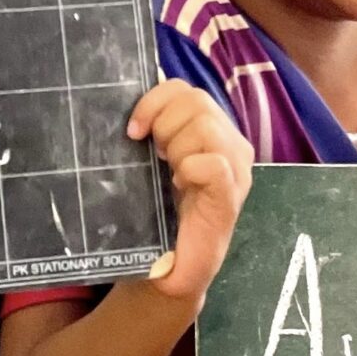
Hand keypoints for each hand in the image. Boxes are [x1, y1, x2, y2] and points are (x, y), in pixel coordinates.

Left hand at [127, 79, 252, 304]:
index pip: (183, 88)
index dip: (153, 101)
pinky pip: (215, 164)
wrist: (169, 267)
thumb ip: (151, 129)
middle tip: (157, 157)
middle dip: (164, 124)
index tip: (133, 132)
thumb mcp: (152, 163)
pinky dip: (192, 169)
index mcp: (209, 130)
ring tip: (170, 173)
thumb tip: (122, 103)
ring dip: (177, 146)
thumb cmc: (159, 212)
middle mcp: (228, 143)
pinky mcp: (230, 197)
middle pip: (196, 100)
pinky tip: (181, 186)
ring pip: (206, 125)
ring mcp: (235, 170)